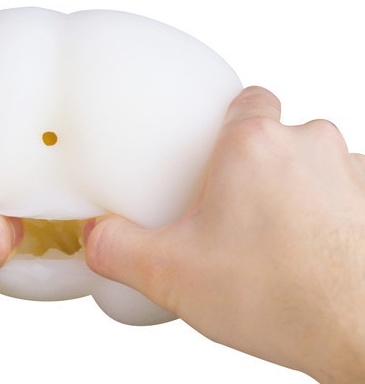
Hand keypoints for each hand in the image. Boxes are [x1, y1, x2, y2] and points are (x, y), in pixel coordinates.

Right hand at [84, 86, 364, 381]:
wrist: (361, 334)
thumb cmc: (282, 297)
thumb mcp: (169, 274)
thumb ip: (115, 248)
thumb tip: (96, 237)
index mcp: (253, 145)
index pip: (245, 98)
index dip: (228, 121)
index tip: (215, 150)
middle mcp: (308, 146)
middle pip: (275, 136)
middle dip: (254, 168)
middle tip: (232, 211)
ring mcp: (352, 173)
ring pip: (311, 166)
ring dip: (293, 190)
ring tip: (271, 237)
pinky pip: (344, 194)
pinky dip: (327, 214)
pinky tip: (309, 251)